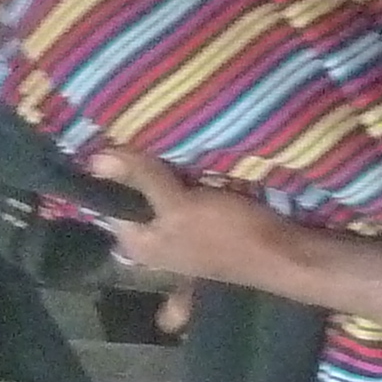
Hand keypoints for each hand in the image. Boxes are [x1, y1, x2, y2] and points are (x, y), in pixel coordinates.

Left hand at [86, 148, 293, 291]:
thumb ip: (141, 180)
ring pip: (163, 189)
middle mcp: (155, 240)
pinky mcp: (204, 220)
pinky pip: (186, 190)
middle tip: (142, 129)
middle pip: (138, 194)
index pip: (109, 200)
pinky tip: (190, 151)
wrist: (285, 252)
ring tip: (164, 133)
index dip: (112, 170)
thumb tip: (96, 160)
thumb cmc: (228, 234)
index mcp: (139, 244)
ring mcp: (180, 230)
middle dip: (142, 165)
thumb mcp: (180, 205)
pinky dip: (188, 174)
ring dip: (167, 166)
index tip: (115, 135)